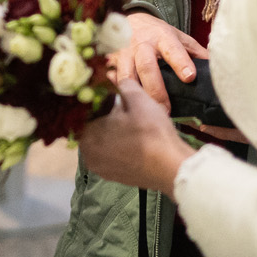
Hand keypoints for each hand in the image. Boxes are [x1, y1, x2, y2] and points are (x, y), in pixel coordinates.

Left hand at [80, 80, 194, 195]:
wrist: (172, 167)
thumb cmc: (151, 132)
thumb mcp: (138, 99)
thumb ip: (123, 85)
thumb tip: (116, 79)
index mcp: (87, 135)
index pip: (84, 112)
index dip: (97, 101)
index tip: (110, 95)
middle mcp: (87, 154)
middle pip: (92, 128)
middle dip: (103, 116)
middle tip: (121, 107)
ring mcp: (100, 168)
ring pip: (101, 142)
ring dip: (111, 132)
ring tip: (129, 123)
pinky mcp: (113, 177)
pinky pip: (110, 155)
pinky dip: (118, 146)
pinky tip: (133, 140)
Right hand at [111, 12, 208, 110]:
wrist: (129, 19)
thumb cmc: (157, 33)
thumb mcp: (178, 36)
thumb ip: (195, 51)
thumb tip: (216, 68)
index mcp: (162, 37)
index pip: (172, 49)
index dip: (180, 62)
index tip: (190, 77)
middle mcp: (141, 45)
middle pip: (147, 67)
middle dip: (156, 89)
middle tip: (166, 110)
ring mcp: (123, 53)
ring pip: (126, 76)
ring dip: (136, 95)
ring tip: (146, 113)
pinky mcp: (111, 62)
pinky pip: (111, 79)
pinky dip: (116, 92)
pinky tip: (122, 105)